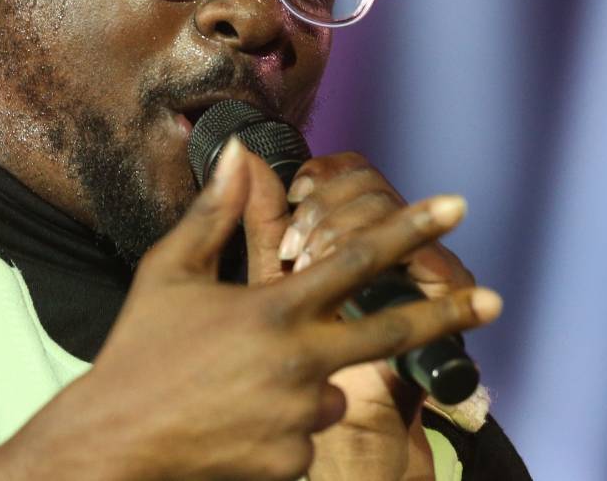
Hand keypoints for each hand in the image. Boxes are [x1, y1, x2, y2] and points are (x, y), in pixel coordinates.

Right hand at [0, 141, 500, 480]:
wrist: (114, 444)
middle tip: (493, 299)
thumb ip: (213, 215)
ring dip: (301, 383)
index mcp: (272, 308)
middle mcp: (298, 360)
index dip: (409, 228)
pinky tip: (232, 423)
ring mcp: (299, 415)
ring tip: (234, 389)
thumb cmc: (138, 351)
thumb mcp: (169, 273)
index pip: (356, 258)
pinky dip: (280, 425)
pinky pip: (304, 434)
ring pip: (328, 389)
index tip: (456, 205)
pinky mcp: (293, 460)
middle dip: (446, 314)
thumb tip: (238, 156)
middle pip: (390, 331)